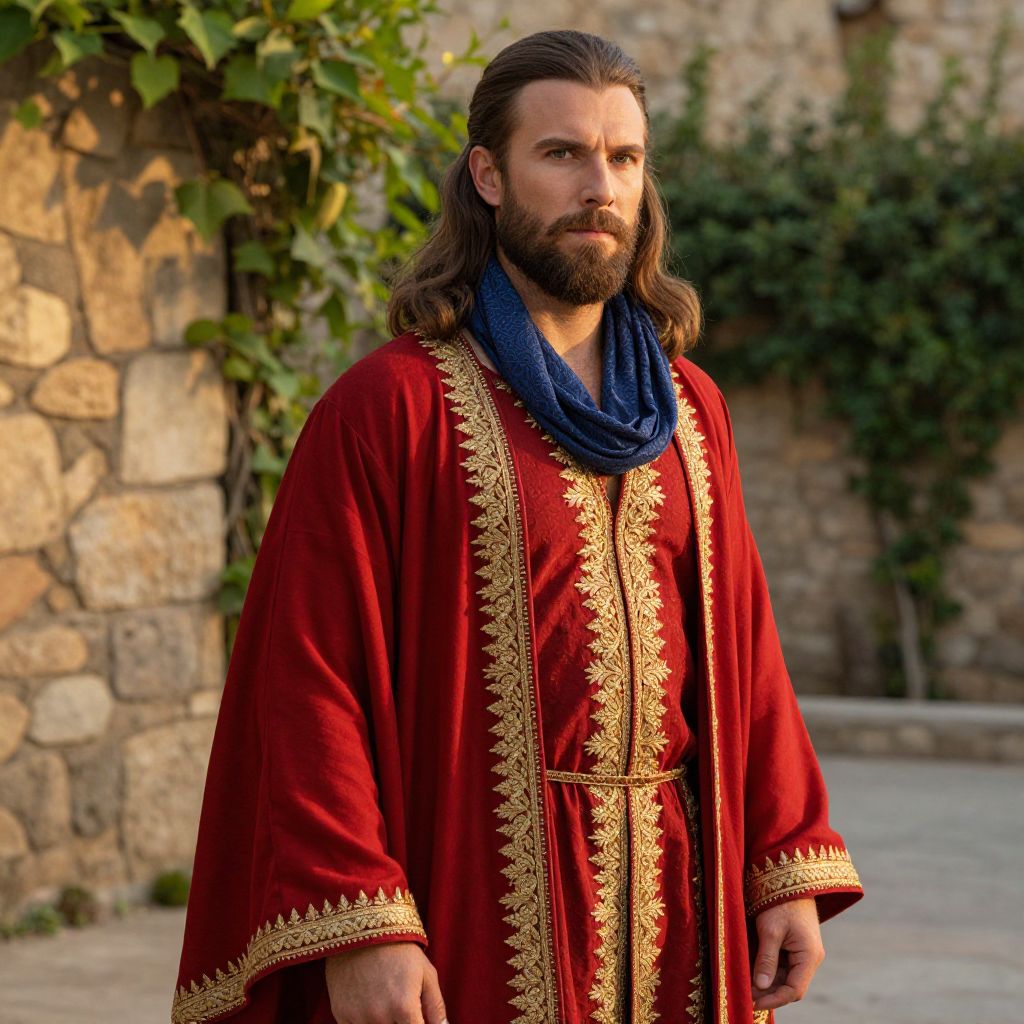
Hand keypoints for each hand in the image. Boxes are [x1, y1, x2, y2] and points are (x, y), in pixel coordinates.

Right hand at [325, 940, 447, 1023]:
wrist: (362, 927)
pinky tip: (369, 1001)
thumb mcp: (426, 973)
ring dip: (384, 1022)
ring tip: (386, 998)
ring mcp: (358, 1017)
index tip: (415, 1018)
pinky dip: (364, 1021)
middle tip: (401, 1005)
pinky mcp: (340, 1014)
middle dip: (401, 1022)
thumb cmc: (400, 949)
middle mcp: (380, 1016)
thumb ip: (436, 1007)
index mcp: (404, 1007)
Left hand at [751, 897, 824, 1011]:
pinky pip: (783, 966)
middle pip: (790, 986)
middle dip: (769, 993)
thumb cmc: (780, 902)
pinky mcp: (795, 946)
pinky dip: (769, 972)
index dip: (774, 1000)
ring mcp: (803, 952)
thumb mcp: (770, 930)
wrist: (789, 879)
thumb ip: (766, 959)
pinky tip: (753, 973)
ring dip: (768, 983)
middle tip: (745, 995)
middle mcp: (809, 958)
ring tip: (746, 986)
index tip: (753, 1003)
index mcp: (809, 956)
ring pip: (786, 977)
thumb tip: (760, 987)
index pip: (794, 990)